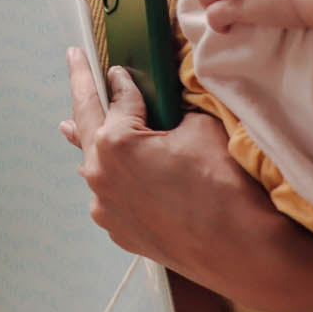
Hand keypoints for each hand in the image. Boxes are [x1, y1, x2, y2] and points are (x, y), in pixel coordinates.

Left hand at [59, 48, 295, 303]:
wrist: (243, 251)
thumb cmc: (225, 185)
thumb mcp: (199, 128)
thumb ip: (170, 111)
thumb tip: (163, 108)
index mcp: (114, 142)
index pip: (118, 97)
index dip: (123, 78)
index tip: (117, 67)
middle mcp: (99, 175)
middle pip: (87, 122)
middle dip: (81, 88)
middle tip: (73, 60)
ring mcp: (106, 208)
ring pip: (94, 165)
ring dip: (88, 142)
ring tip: (69, 126)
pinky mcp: (119, 232)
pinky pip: (110, 196)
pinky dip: (112, 179)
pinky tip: (111, 175)